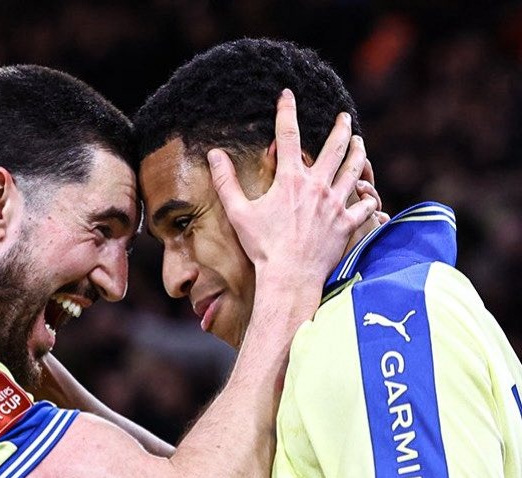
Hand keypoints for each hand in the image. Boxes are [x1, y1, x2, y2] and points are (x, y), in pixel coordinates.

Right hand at [207, 88, 379, 287]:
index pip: (287, 135)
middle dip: (340, 127)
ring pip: (354, 169)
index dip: (286, 111)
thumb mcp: (238, 213)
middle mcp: (317, 185)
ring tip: (359, 144)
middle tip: (344, 117)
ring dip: (358, 153)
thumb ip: (226, 182)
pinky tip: (370, 195)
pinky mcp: (347, 223)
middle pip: (335, 146)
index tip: (287, 95)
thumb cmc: (262, 246)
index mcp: (290, 180)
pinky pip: (366, 205)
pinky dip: (369, 199)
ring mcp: (335, 204)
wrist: (289, 276)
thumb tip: (214, 155)